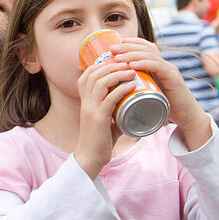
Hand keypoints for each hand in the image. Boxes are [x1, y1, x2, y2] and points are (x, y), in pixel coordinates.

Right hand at [74, 55, 136, 177]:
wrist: (90, 157)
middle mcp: (85, 102)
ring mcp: (90, 109)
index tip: (118, 62)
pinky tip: (132, 85)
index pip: (87, 74)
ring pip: (100, 82)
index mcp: (85, 100)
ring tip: (131, 70)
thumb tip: (133, 99)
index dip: (101, 64)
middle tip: (128, 62)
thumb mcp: (105, 118)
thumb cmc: (100, 139)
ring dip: (117, 73)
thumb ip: (115, 108)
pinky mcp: (98, 119)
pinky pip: (110, 98)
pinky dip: (122, 89)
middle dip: (111, 64)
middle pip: (94, 74)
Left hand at [111, 38, 211, 147]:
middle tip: (112, 48)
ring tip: (118, 57)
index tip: (115, 44)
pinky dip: (144, 64)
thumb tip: (114, 90)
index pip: (146, 48)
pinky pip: (158, 66)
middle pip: (146, 49)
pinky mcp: (173, 78)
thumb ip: (135, 89)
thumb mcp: (147, 95)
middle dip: (128, 47)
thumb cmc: (164, 108)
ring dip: (132, 55)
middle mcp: (164, 65)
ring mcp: (170, 70)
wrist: (186, 117)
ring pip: (150, 55)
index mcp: (158, 67)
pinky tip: (132, 65)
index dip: (132, 43)